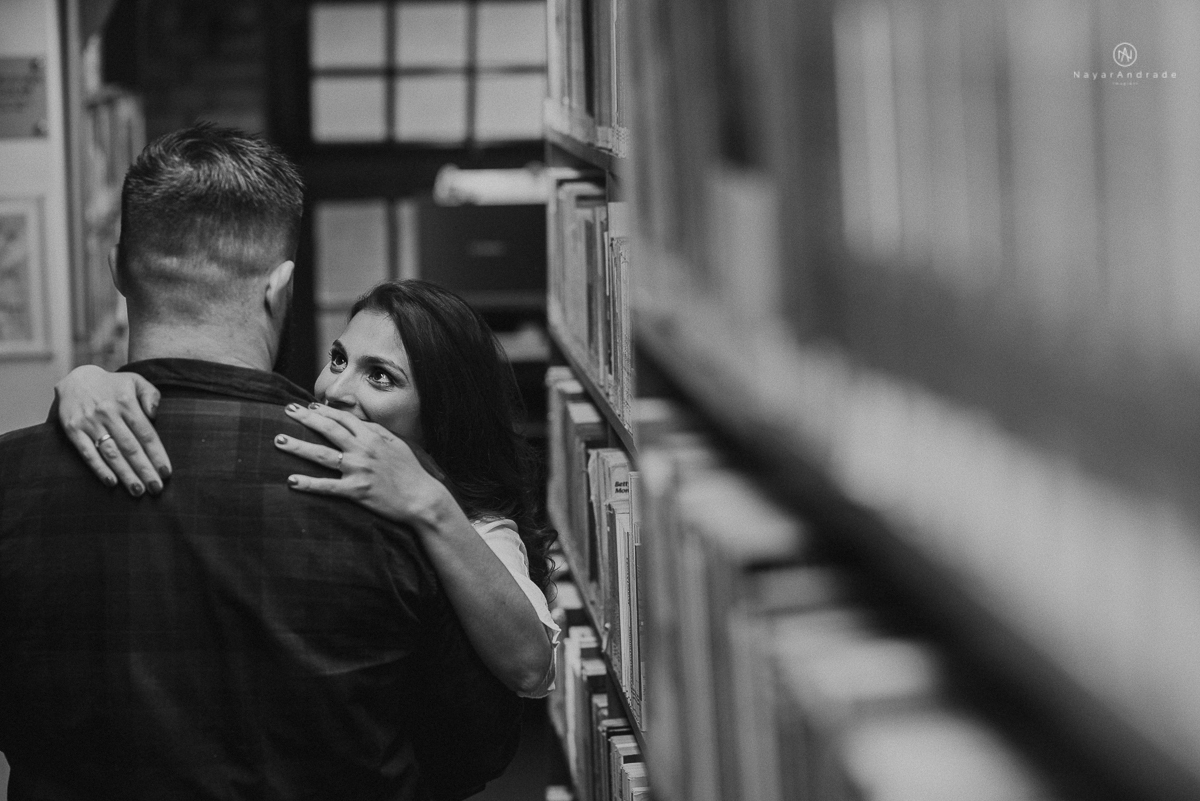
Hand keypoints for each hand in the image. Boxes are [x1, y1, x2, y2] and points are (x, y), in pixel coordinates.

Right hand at [56, 365, 171, 495]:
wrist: (76, 378)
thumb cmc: (114, 385)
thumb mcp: (136, 382)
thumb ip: (151, 395)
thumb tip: (155, 414)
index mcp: (127, 403)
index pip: (146, 433)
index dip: (157, 454)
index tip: (166, 472)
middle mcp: (108, 413)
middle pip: (130, 447)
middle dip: (144, 469)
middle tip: (156, 488)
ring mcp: (90, 422)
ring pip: (111, 453)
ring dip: (125, 474)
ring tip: (138, 490)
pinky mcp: (73, 430)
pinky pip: (87, 453)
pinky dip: (99, 468)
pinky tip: (111, 482)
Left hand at [276, 402, 452, 524]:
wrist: (422, 498)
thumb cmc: (410, 471)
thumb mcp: (396, 444)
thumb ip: (375, 431)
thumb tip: (357, 421)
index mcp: (373, 437)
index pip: (344, 418)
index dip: (324, 411)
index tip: (308, 406)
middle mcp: (363, 450)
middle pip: (329, 429)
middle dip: (305, 418)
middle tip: (286, 411)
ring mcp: (358, 470)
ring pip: (322, 455)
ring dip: (298, 446)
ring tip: (279, 440)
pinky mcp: (356, 491)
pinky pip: (327, 486)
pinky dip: (308, 484)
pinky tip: (291, 480)